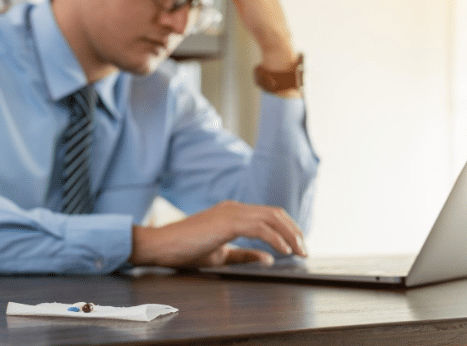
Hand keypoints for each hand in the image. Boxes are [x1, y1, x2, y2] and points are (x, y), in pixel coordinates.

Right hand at [129, 200, 306, 267]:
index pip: (268, 215)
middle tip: (305, 250)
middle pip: (275, 213)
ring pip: (271, 217)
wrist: (162, 245)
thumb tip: (269, 258)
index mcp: (232, 213)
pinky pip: (259, 227)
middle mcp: (234, 207)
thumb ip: (245, 254)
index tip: (297, 246)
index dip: (287, 229)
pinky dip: (275, 238)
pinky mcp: (226, 222)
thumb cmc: (186, 249)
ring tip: (299, 251)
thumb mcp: (221, 254)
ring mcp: (230, 212)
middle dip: (294, 231)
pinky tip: (284, 251)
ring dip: (289, 234)